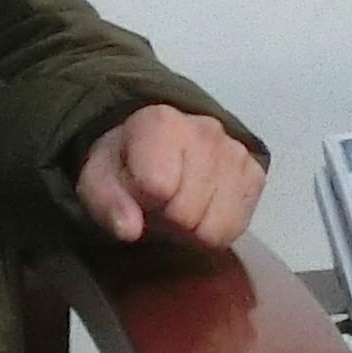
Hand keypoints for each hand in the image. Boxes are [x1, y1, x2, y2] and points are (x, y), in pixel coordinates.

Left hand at [76, 106, 263, 250]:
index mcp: (161, 123)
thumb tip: (130, 229)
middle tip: (158, 203)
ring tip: (179, 203)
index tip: (136, 192)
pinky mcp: (255, 174)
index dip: (141, 201)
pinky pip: (236, 227)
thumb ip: (107, 202)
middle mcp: (206, 130)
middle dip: (168, 217)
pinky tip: (203, 205)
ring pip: (214, 226)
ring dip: (192, 225)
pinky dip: (217, 225)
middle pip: (187, 213)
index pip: (158, 187)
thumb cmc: (126, 164)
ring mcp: (236, 152)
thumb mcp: (97, 180)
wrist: (160, 146)